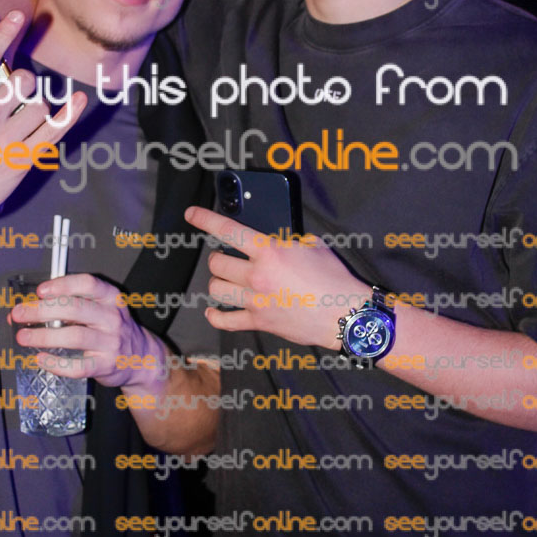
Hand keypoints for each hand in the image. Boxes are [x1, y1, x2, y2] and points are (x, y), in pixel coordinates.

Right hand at [0, 9, 86, 237]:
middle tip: (16, 96)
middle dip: (24, 83)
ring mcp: (6, 137)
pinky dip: (69, 113)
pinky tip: (77, 100)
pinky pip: (54, 129)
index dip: (3, 34)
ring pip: (39, 104)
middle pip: (21, 80)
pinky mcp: (23, 158)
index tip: (17, 16)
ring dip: (36, 106)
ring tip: (24, 119)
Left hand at [10, 274, 164, 387]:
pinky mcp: (105, 365)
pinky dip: (55, 363)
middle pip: (75, 309)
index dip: (62, 285)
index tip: (41, 291)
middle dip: (42, 310)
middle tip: (19, 314)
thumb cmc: (113, 330)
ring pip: (74, 336)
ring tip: (23, 336)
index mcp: (111, 298)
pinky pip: (78, 366)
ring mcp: (110, 342)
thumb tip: (31, 307)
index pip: (88, 284)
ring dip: (44, 336)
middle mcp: (112, 318)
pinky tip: (41, 359)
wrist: (142, 358)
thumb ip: (72, 304)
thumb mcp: (102, 309)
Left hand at [184, 206, 369, 348]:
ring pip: (216, 289)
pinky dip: (216, 315)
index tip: (191, 214)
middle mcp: (257, 275)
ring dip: (218, 282)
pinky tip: (215, 310)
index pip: (228, 230)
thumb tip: (280, 242)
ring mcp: (255, 301)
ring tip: (227, 280)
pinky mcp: (259, 322)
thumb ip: (290, 241)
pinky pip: (225, 321)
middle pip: (217, 263)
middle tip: (228, 259)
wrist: (345, 314)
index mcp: (269, 251)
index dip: (205, 219)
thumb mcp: (313, 246)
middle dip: (219, 258)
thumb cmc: (334, 278)